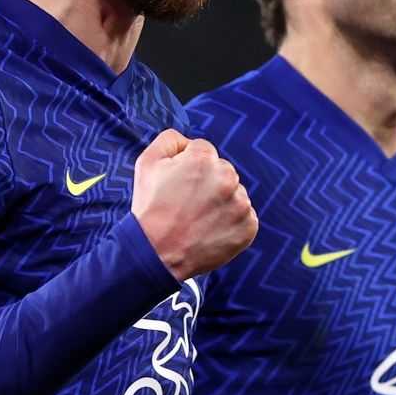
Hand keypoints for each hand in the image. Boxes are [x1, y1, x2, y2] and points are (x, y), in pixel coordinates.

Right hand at [132, 130, 257, 280]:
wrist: (156, 254)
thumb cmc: (150, 208)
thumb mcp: (147, 163)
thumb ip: (170, 140)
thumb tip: (188, 141)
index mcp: (204, 159)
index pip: (204, 151)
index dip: (188, 167)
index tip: (179, 185)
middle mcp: (227, 178)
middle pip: (222, 171)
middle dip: (208, 183)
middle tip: (187, 204)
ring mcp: (240, 204)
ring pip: (235, 194)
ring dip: (221, 203)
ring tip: (198, 219)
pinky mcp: (248, 227)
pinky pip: (244, 218)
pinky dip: (230, 223)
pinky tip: (210, 230)